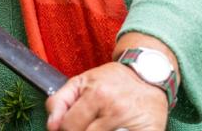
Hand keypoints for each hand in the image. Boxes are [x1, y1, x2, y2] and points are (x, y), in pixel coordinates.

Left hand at [45, 61, 167, 130]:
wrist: (150, 76)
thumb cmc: (114, 81)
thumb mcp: (83, 81)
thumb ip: (60, 100)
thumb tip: (51, 126)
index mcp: (97, 94)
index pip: (68, 126)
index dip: (67, 128)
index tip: (74, 124)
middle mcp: (115, 108)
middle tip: (93, 124)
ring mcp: (131, 123)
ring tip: (106, 126)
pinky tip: (119, 129)